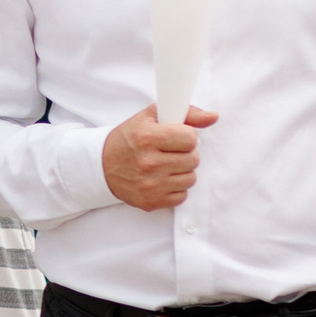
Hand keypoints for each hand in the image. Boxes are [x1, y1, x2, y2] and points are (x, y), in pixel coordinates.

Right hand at [102, 104, 218, 210]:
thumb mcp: (151, 117)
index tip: (175, 137)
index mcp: (147, 138)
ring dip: (182, 171)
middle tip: (170, 151)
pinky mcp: (151, 202)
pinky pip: (182, 196)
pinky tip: (162, 179)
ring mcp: (150, 185)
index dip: (185, 136)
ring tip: (166, 165)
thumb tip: (213, 117)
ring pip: (191, 178)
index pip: (190, 138)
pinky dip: (175, 188)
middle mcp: (148, 163)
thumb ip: (186, 114)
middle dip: (185, 154)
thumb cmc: (129, 139)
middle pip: (193, 159)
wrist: (102, 166)